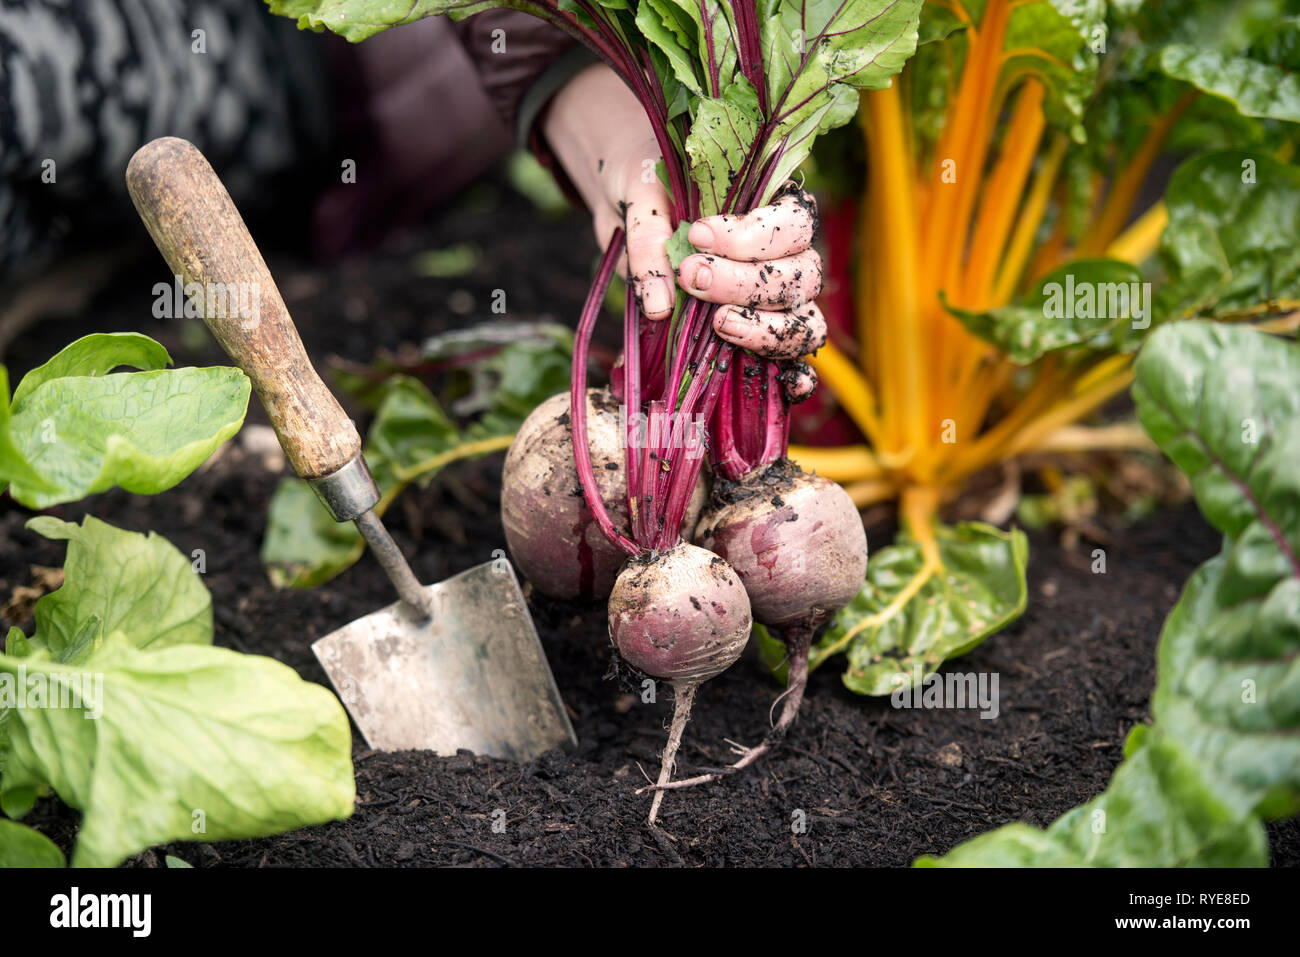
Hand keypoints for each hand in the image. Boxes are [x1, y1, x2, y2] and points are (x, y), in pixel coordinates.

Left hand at [543, 65, 824, 398]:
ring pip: (804, 322)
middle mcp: (786, 254)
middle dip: (747, 283)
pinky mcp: (759, 335)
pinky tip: (785, 385)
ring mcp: (777, 299)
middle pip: (799, 277)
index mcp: (773, 204)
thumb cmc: (646, 188)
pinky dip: (797, 379)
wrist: (628, 204)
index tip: (699, 235)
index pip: (791, 224)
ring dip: (765, 329)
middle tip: (692, 278)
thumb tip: (658, 304)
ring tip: (717, 324)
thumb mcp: (641, 195)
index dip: (753, 237)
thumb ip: (650, 240)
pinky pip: (795, 361)